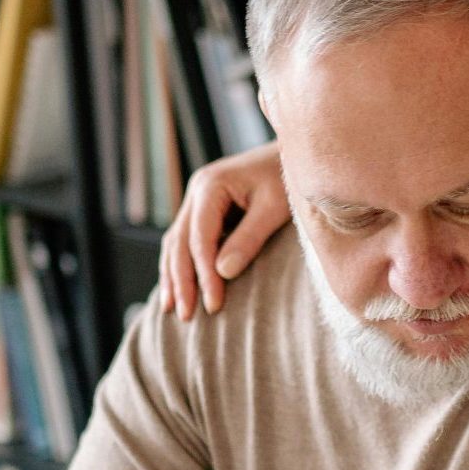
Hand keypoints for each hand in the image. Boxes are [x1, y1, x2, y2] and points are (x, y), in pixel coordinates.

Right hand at [159, 141, 287, 319]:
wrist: (296, 153)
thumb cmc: (289, 178)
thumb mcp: (274, 207)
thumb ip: (249, 237)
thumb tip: (222, 272)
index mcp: (210, 186)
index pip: (200, 239)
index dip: (204, 274)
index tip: (213, 304)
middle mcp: (196, 191)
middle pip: (179, 243)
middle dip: (181, 281)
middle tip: (186, 316)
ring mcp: (197, 199)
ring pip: (174, 243)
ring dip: (172, 276)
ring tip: (172, 309)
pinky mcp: (204, 210)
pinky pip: (184, 241)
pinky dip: (179, 265)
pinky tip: (178, 288)